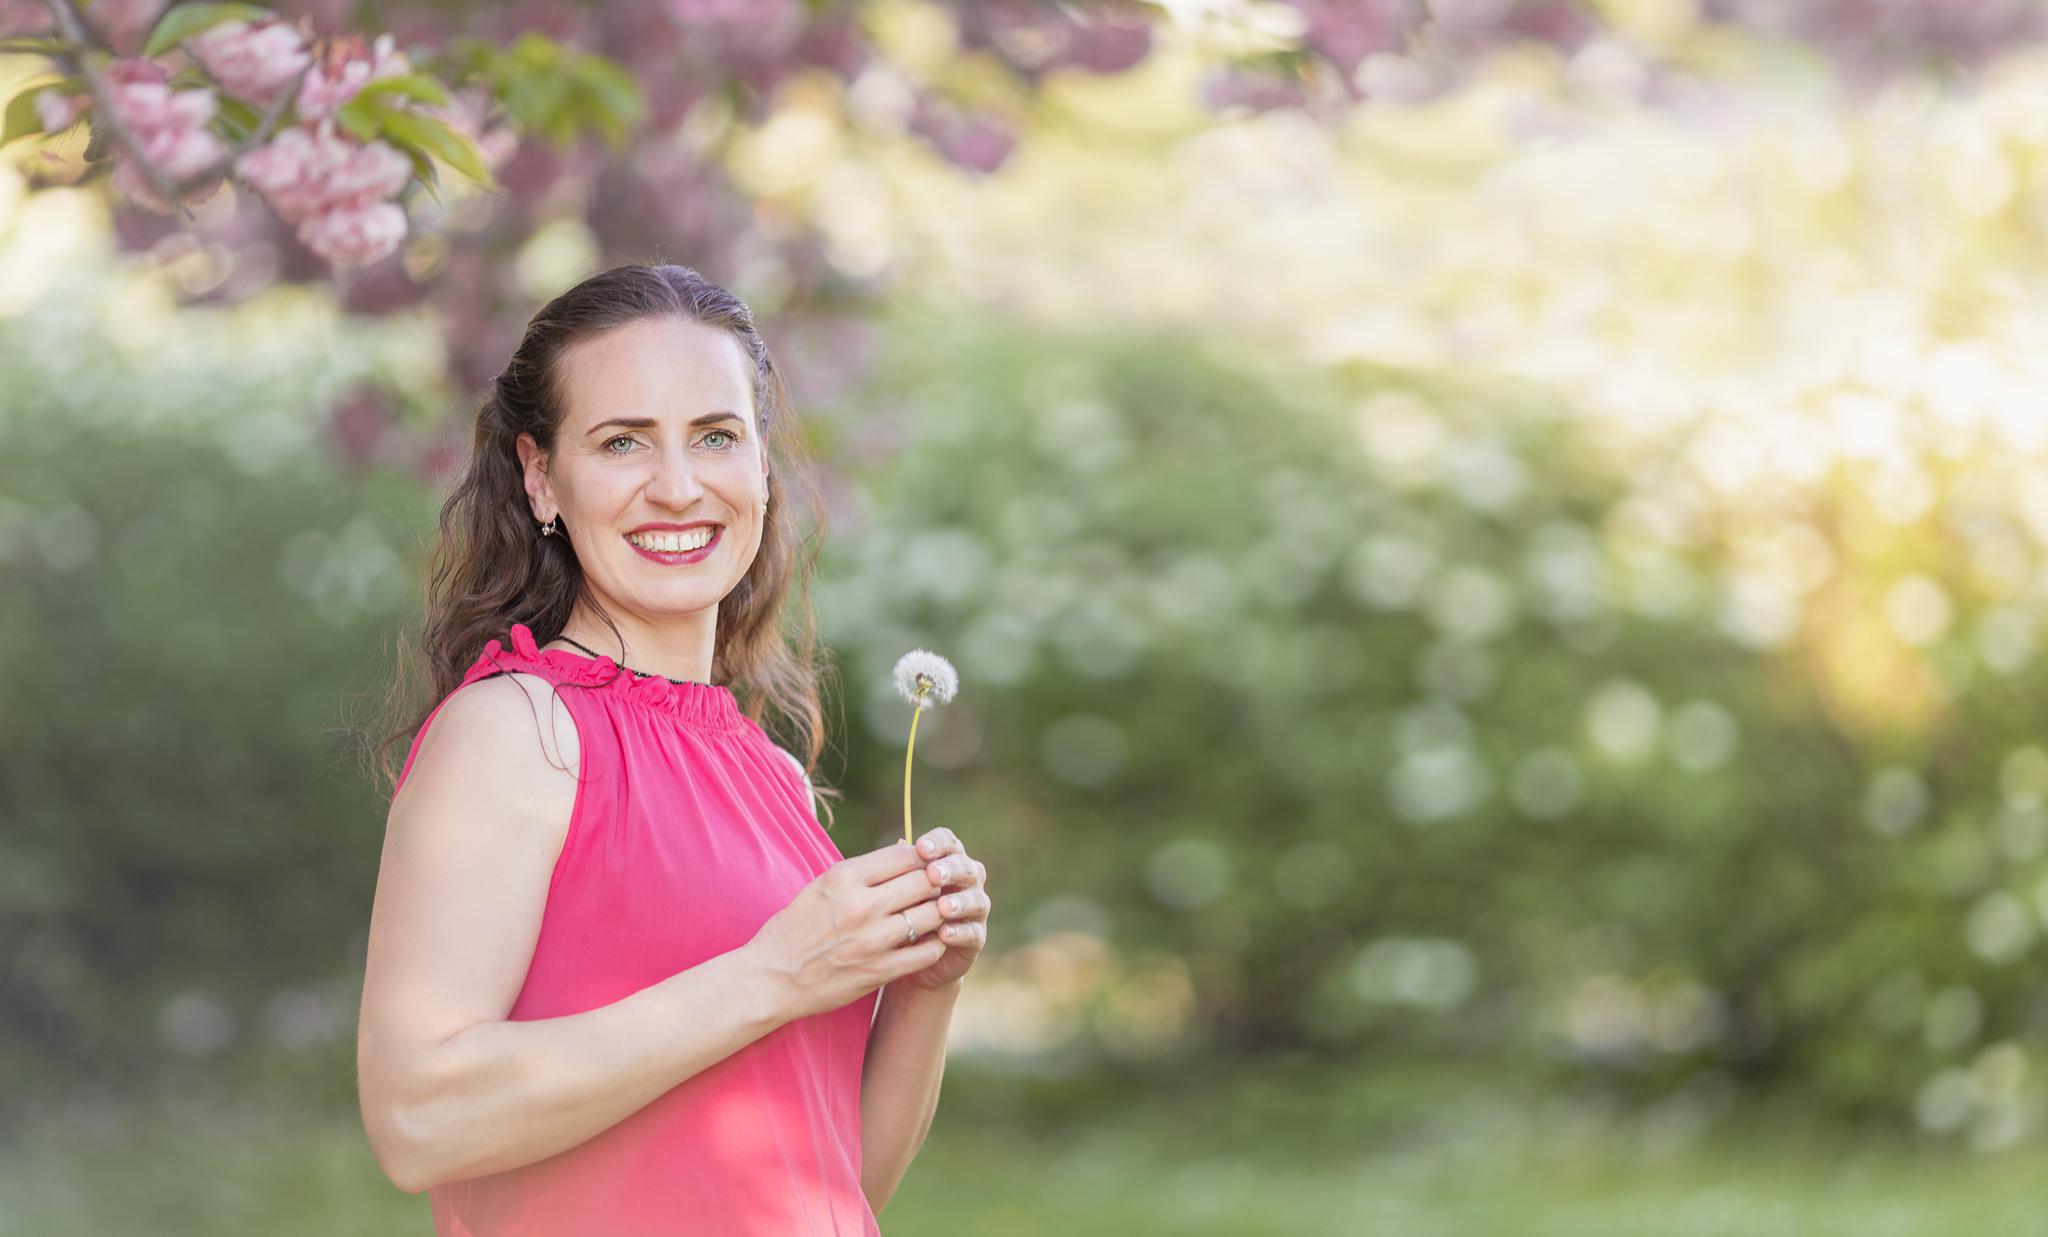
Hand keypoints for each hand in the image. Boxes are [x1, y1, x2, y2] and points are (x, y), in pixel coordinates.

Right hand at [745, 839, 952, 1021]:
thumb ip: (862, 870)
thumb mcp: (821, 886)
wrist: (771, 978)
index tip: (926, 865)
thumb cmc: (795, 928)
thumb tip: (904, 850)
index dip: (924, 858)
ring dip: (939, 913)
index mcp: (844, 877)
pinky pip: (927, 952)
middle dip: (936, 883)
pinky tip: (929, 941)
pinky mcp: (879, 971)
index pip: (905, 854)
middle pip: (925, 882)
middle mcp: (861, 905)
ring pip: (932, 916)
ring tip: (936, 914)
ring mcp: (872, 940)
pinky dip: (935, 944)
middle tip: (937, 889)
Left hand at [900, 827, 989, 992]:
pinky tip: (944, 934)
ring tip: (943, 907)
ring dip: (960, 902)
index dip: (938, 843)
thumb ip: (902, 868)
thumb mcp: (896, 889)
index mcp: (949, 861)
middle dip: (951, 869)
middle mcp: (967, 881)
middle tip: (933, 874)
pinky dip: (960, 933)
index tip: (921, 848)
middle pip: (966, 868)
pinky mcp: (976, 938)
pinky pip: (973, 934)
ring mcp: (975, 909)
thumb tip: (900, 843)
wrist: (910, 952)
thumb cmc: (902, 910)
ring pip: (976, 900)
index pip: (949, 843)